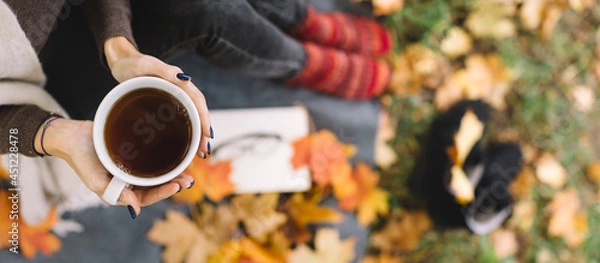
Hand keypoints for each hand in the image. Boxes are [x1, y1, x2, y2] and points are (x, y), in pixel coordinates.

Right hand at [34, 118, 193, 217]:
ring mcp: (133, 166)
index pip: (147, 197)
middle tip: (189, 179)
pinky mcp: (135, 151)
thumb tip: (135, 209)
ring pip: (157, 172)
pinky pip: (152, 156)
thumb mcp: (95, 179)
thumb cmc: (81, 158)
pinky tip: (177, 152)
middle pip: (156, 186)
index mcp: (122, 191)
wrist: (72, 134)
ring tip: (188, 168)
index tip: (177, 186)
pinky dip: (165, 157)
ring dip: (172, 172)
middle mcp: (130, 181)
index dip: (163, 193)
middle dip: (173, 184)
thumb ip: (114, 194)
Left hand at [104, 36, 211, 157]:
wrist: (122, 63)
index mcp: (179, 82)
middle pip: (197, 113)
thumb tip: (186, 79)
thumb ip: (165, 71)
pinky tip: (182, 145)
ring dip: (196, 136)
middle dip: (203, 133)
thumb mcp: (146, 65)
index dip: (205, 118)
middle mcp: (180, 91)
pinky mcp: (164, 106)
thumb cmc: (132, 63)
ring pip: (189, 118)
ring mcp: (173, 99)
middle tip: (204, 152)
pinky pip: (178, 120)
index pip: (198, 101)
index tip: (209, 134)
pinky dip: (183, 133)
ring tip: (198, 154)